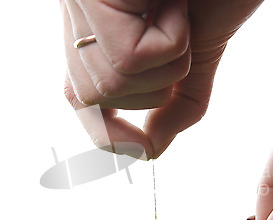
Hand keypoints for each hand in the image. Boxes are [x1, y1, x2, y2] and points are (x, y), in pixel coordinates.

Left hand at [61, 0, 262, 157]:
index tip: (139, 150)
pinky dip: (169, 41)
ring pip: (113, 84)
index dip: (104, 133)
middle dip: (156, 84)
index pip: (78, 99)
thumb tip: (149, 151)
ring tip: (176, 13)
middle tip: (176, 34)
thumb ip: (177, 107)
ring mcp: (81, 6)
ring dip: (168, 60)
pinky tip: (173, 4)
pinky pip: (127, 58)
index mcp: (98, 36)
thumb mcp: (195, 57)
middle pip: (98, 98)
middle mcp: (79, 20)